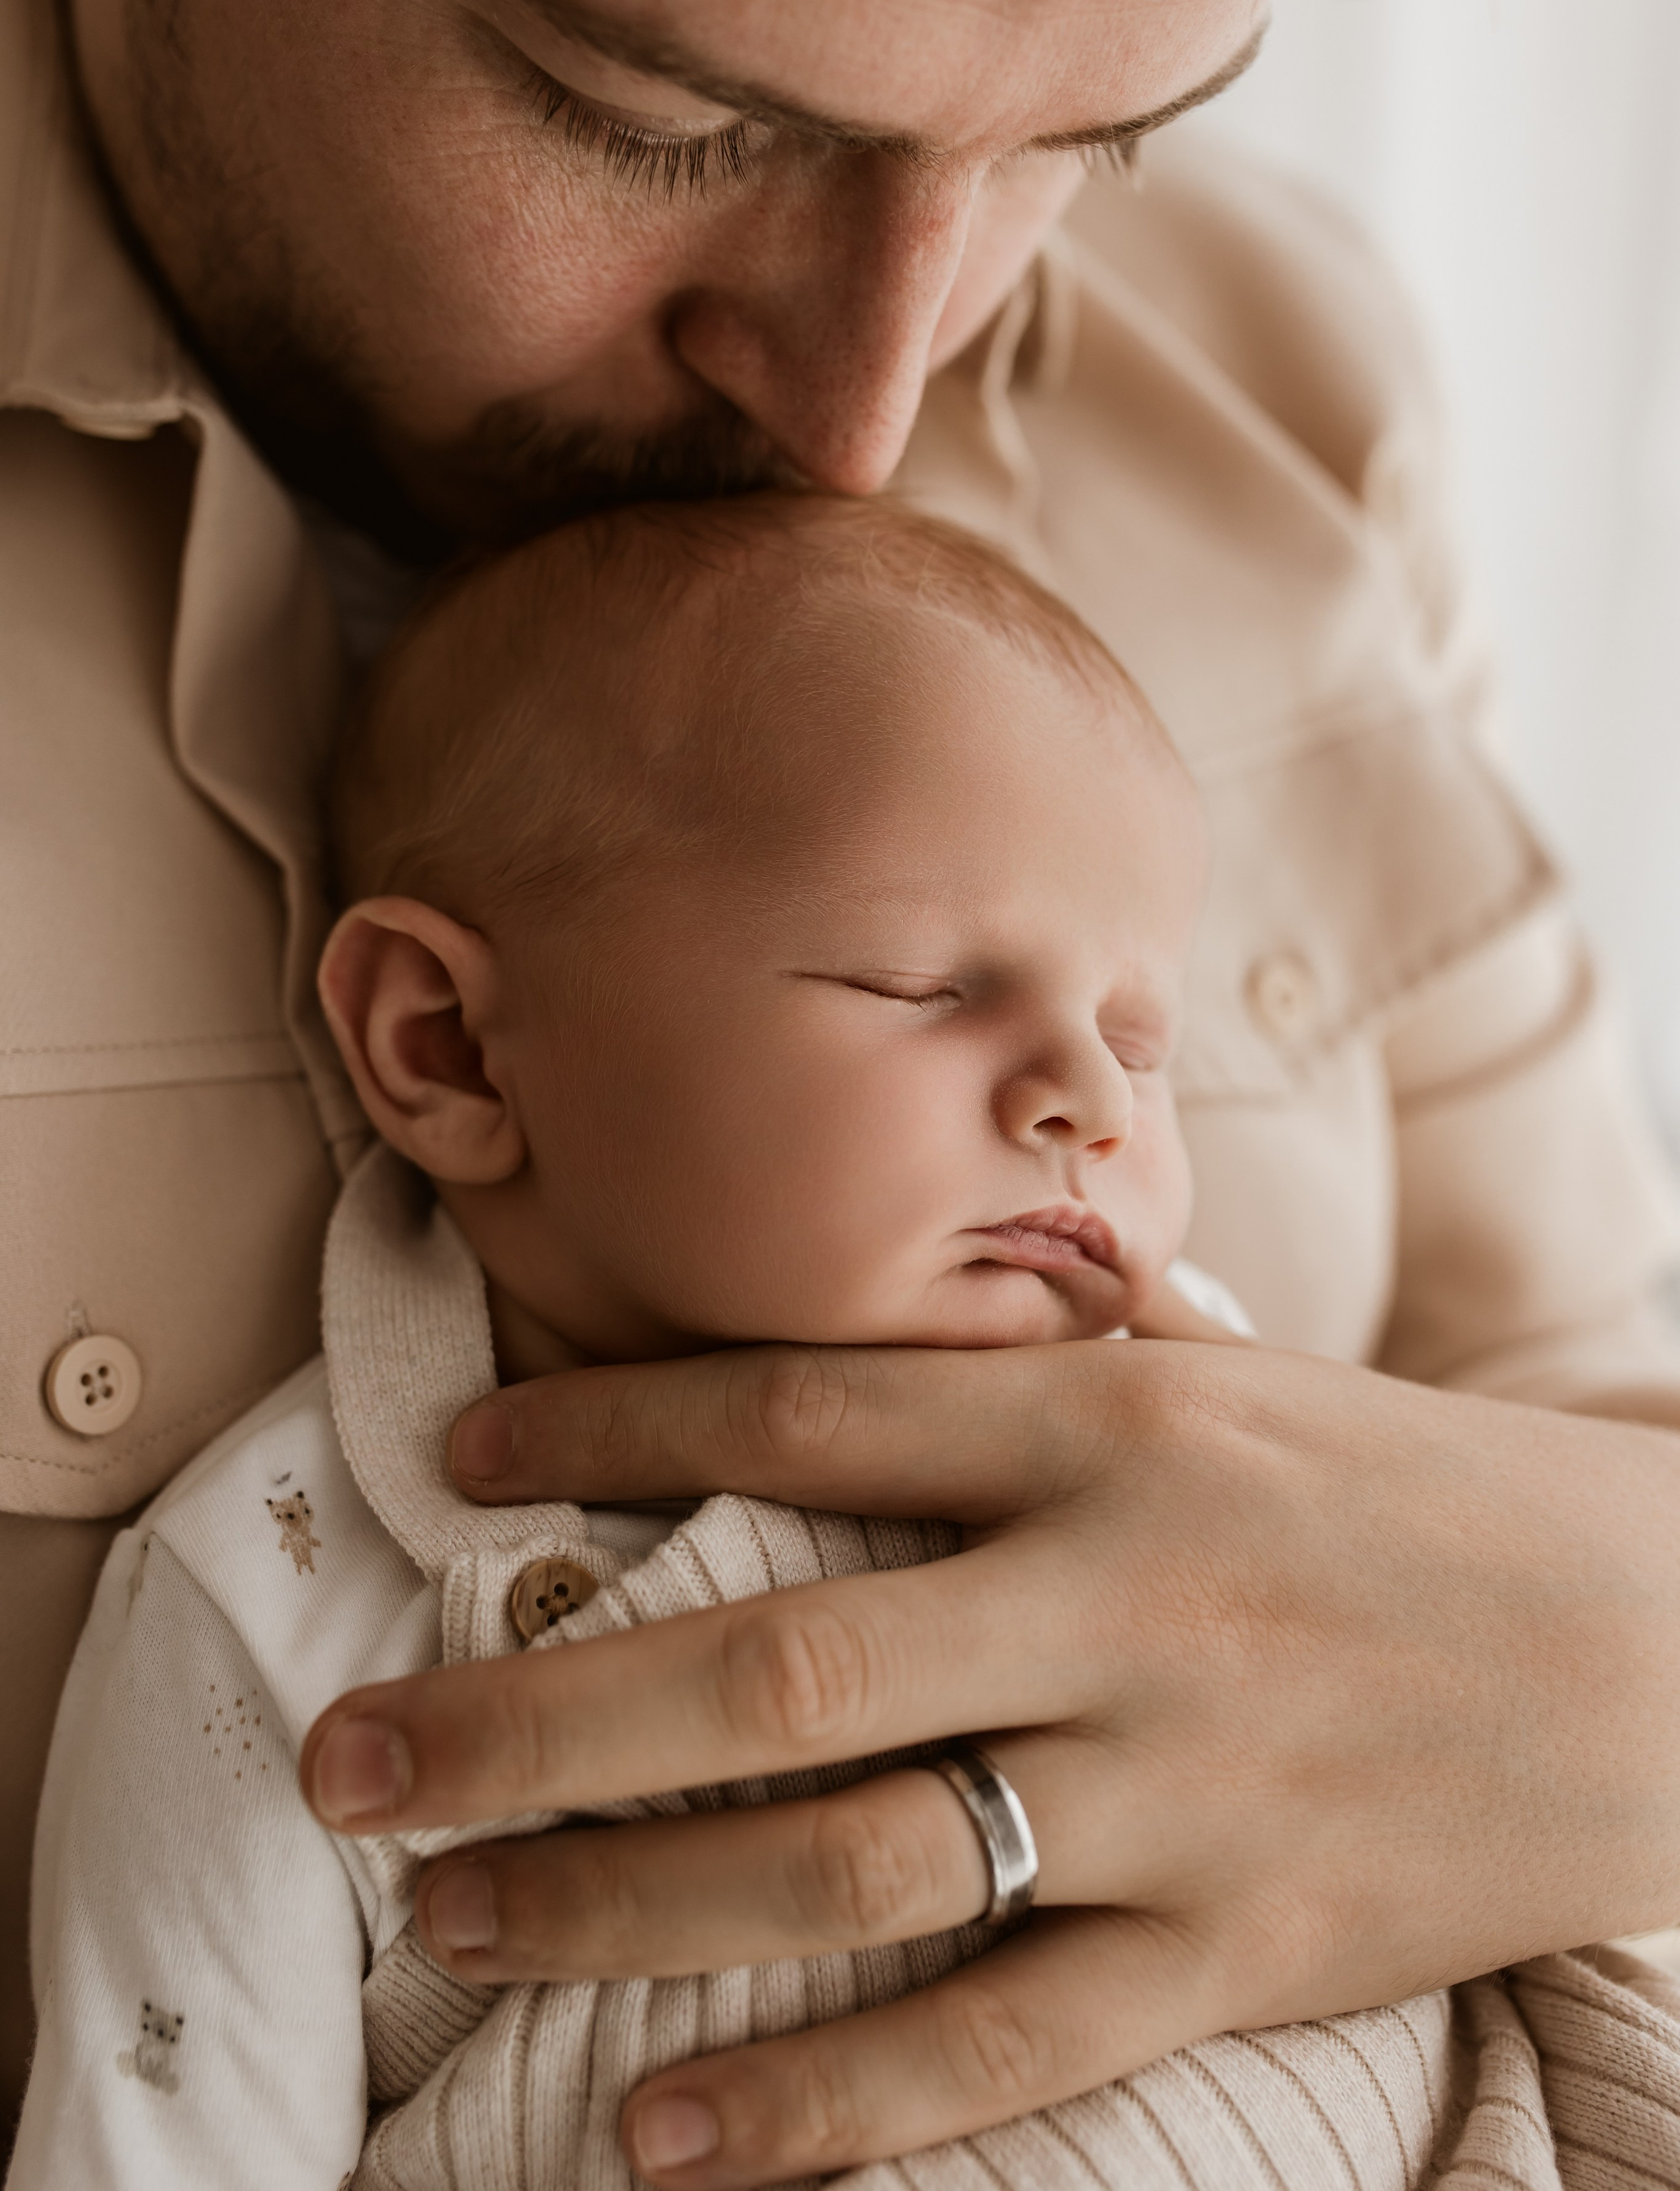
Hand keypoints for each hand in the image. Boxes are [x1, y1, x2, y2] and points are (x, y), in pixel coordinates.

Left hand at [300, 1338, 1679, 2188]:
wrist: (1661, 1647)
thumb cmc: (1411, 1498)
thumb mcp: (1239, 1383)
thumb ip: (1060, 1364)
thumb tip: (886, 1334)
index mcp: (1109, 1424)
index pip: (809, 1399)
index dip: (612, 1428)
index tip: (458, 1467)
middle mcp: (1119, 1590)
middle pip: (773, 1652)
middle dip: (534, 1706)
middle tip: (349, 1755)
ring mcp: (1178, 1777)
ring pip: (849, 1851)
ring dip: (621, 1894)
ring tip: (455, 1912)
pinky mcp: (1243, 1943)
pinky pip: (997, 2039)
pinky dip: (822, 2104)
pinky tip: (665, 2136)